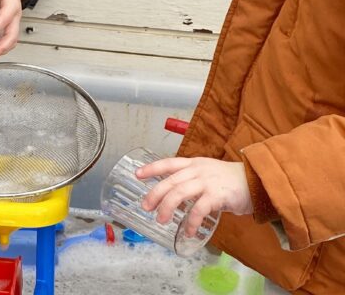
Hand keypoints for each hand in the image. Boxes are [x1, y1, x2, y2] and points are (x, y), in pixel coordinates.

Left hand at [0, 0, 21, 59]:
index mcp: (12, 4)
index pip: (5, 19)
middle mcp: (14, 14)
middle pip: (13, 35)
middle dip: (2, 47)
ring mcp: (12, 19)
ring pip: (12, 38)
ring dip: (2, 49)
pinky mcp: (7, 22)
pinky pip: (7, 36)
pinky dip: (0, 45)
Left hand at [137, 157, 253, 236]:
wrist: (256, 181)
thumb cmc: (230, 180)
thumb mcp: (208, 174)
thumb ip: (193, 181)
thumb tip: (175, 196)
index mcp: (193, 163)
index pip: (168, 163)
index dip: (152, 168)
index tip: (138, 174)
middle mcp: (197, 170)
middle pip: (170, 180)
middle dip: (155, 194)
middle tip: (146, 207)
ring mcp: (207, 181)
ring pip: (179, 192)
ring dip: (168, 207)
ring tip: (161, 220)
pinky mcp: (217, 195)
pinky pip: (198, 209)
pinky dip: (190, 221)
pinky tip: (187, 231)